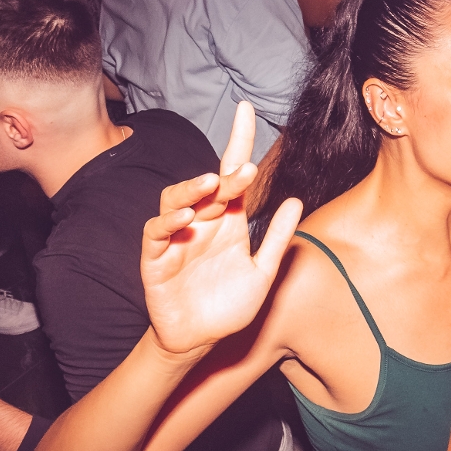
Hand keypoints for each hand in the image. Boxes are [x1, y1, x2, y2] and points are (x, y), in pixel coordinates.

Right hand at [142, 101, 302, 355]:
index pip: (233, 172)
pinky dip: (169, 221)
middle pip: (208, 185)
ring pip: (175, 198)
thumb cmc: (228, 306)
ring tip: (211, 185)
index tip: (246, 109)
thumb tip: (295, 201)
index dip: (239, 141)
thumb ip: (275, 239)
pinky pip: (157, 231)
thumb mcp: (261, 273)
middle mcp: (201, 222)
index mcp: (227, 221)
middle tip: (243, 170)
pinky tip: (187, 217)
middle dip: (225, 174)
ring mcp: (175, 237)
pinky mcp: (156, 258)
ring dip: (192, 189)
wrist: (199, 341)